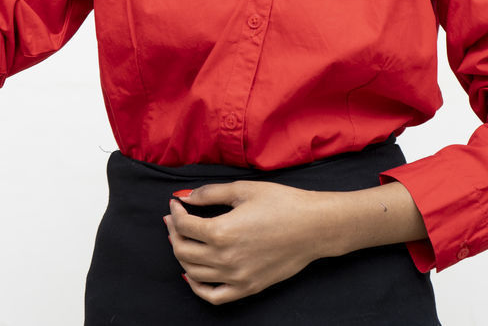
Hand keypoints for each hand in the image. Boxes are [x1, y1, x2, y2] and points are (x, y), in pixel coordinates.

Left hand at [163, 181, 330, 304]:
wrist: (314, 227)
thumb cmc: (282, 203)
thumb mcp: (243, 190)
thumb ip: (210, 193)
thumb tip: (185, 197)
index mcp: (221, 231)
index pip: (183, 225)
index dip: (175, 212)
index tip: (176, 204)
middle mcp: (225, 258)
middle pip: (182, 250)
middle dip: (174, 232)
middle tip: (175, 220)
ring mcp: (236, 277)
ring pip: (192, 272)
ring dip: (182, 254)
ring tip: (185, 239)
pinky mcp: (247, 287)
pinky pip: (212, 296)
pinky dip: (196, 287)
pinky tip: (193, 274)